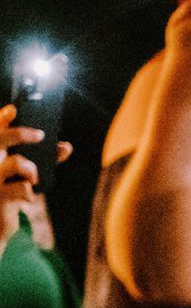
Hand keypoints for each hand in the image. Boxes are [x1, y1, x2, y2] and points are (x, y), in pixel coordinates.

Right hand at [0, 106, 63, 247]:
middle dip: (20, 133)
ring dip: (31, 170)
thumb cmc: (10, 196)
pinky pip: (22, 188)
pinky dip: (29, 192)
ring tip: (32, 180)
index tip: (13, 109)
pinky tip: (26, 198)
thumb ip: (43, 159)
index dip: (1, 118)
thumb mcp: (25, 176)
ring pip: (16, 163)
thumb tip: (67, 147)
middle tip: (40, 135)